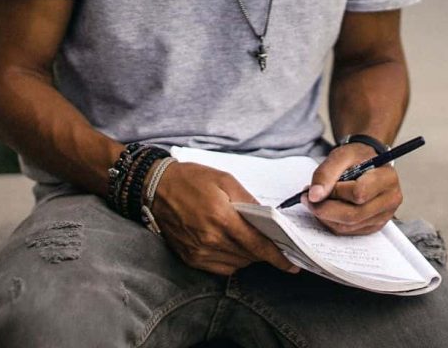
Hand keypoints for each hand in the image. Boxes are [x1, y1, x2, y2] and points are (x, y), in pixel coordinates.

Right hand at [150, 161, 300, 276]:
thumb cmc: (191, 179)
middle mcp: (210, 239)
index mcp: (221, 217)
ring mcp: (199, 251)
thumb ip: (248, 200)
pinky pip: (220, 268)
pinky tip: (232, 245)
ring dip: (248, 256)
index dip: (277, 256)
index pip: (257, 245)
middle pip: (249, 256)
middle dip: (264, 252)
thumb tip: (268, 219)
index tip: (292, 264)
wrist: (155, 187)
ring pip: (237, 264)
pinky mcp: (190, 258)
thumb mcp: (224, 180)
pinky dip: (231, 260)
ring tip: (250, 240)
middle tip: (274, 245)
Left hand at [302, 143, 402, 235]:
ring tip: (315, 201)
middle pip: (354, 215)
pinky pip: (348, 231)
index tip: (315, 188)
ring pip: (349, 226)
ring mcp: (383, 216)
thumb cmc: (357, 158)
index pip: (359, 193)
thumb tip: (314, 196)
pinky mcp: (373, 226)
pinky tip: (325, 209)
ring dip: (325, 216)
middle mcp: (390, 200)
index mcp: (387, 179)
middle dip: (325, 208)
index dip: (334, 192)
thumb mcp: (341, 155)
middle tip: (307, 199)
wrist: (369, 163)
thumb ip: (326, 173)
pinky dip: (331, 222)